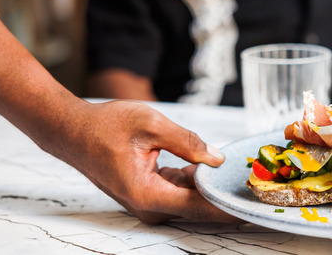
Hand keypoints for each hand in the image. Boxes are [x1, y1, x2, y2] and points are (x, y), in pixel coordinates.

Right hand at [54, 100, 238, 223]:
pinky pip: (180, 191)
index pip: (199, 206)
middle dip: (226, 198)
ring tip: (242, 176)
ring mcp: (147, 201)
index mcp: (147, 193)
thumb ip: (187, 142)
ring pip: (190, 199)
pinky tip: (213, 166)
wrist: (72, 130)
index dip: (228, 206)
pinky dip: (197, 181)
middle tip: (259, 190)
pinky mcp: (148, 192)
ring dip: (212, 188)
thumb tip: (217, 158)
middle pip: (197, 207)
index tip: (254, 206)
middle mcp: (148, 205)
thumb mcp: (151, 124)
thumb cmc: (105, 125)